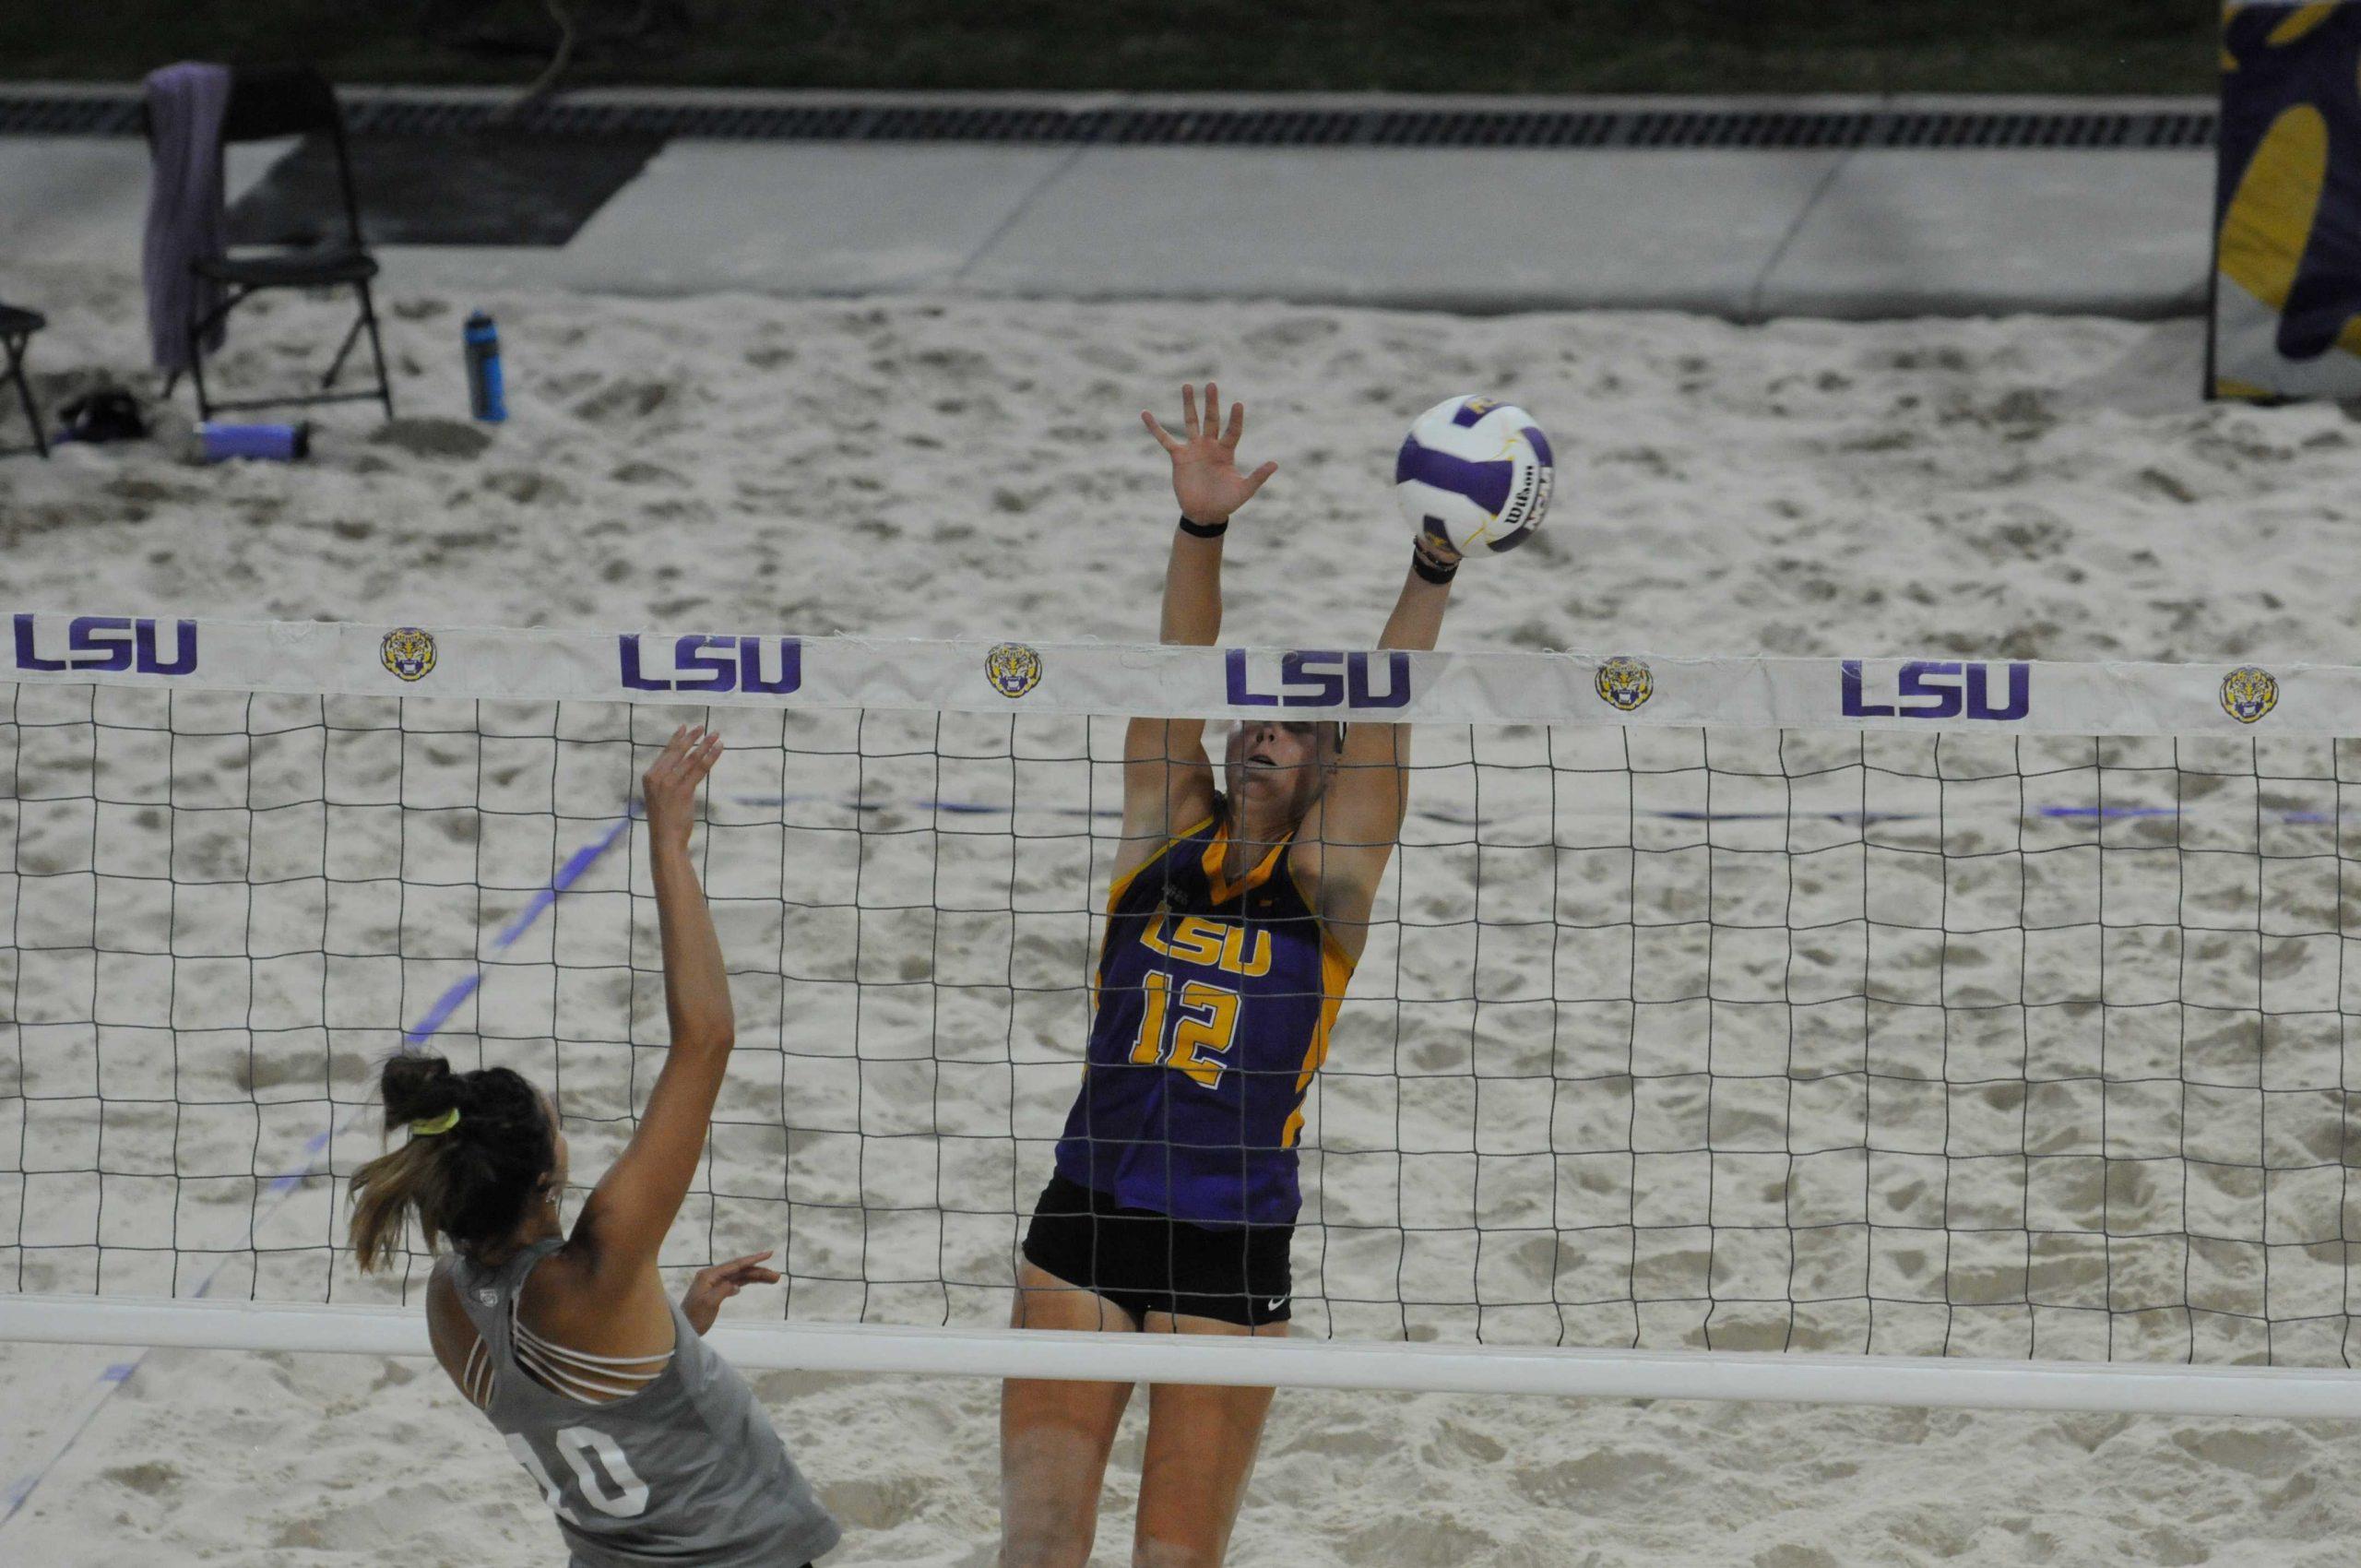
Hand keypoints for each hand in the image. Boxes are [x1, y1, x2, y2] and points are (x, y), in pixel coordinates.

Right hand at [642, 724, 721, 852]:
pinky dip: (711, 756)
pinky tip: (719, 748)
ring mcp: (669, 784)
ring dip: (706, 744)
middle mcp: (657, 777)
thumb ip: (669, 781)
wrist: (665, 840)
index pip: (665, 753)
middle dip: (692, 737)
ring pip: (691, 758)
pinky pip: (700, 769)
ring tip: (716, 734)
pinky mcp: (683, 791)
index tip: (685, 727)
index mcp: (649, 777)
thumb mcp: (661, 797)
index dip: (676, 739)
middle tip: (704, 727)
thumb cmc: (665, 820)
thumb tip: (687, 768)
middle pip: (678, 751)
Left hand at [681, 1250, 779, 1334]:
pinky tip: (755, 1283)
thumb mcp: (708, 1304)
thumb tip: (735, 1285)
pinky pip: (736, 1283)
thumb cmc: (694, 1317)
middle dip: (759, 1271)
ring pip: (740, 1277)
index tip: (769, 1254)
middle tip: (777, 1276)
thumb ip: (722, 1290)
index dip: (753, 1259)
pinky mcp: (717, 1292)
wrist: (683, 1329)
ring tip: (773, 1279)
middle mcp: (713, 1276)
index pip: (735, 1265)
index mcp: (709, 1275)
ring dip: (756, 1277)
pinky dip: (746, 1282)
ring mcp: (715, 1283)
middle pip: (740, 1270)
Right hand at [1142, 382, 1277, 526]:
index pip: (1232, 430)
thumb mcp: (1244, 491)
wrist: (1204, 514)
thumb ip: (1258, 477)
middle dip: (1211, 403)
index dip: (1235, 418)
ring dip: (1189, 404)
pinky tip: (1145, 414)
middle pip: (1211, 419)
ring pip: (1190, 422)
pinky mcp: (1179, 457)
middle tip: (1211, 384)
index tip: (1238, 404)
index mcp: (1226, 451)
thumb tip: (1275, 463)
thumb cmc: (1226, 503)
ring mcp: (1194, 449)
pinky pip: (1165, 439)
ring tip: (1187, 385)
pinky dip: (1155, 427)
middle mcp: (1210, 446)